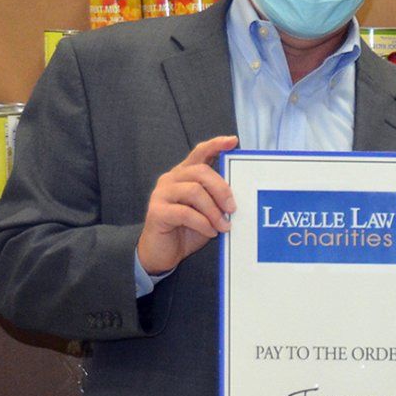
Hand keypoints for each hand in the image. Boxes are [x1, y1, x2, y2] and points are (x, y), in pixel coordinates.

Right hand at [137, 135, 239, 276]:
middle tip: (233, 208)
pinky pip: (185, 212)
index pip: (200, 153)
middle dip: (222, 189)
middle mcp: (171, 179)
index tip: (233, 141)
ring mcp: (161, 194)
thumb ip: (217, 199)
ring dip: (214, 210)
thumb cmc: (187, 230)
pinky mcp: (156, 212)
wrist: (163, 254)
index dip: (216, 145)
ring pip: (194, 191)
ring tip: (223, 225)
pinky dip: (202, 223)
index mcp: (184, 175)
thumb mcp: (208, 212)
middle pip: (201, 172)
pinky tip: (210, 232)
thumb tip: (239, 197)